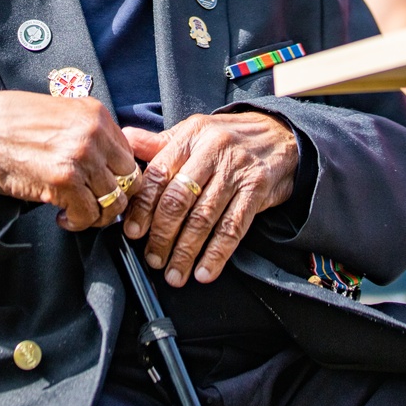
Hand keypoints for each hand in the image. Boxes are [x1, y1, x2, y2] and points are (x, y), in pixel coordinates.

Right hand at [0, 92, 141, 230]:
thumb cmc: (11, 123)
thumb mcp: (60, 113)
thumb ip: (87, 132)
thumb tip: (106, 161)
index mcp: (95, 114)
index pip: (128, 154)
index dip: (118, 176)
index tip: (105, 187)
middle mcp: (94, 134)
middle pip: (128, 179)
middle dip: (114, 196)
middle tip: (95, 204)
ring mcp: (81, 158)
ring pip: (112, 201)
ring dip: (96, 214)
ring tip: (76, 213)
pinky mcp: (64, 182)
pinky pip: (88, 215)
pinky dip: (77, 223)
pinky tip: (61, 218)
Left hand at [122, 111, 298, 286]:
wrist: (279, 133)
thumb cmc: (228, 137)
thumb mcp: (194, 131)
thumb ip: (159, 143)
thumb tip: (125, 139)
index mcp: (190, 136)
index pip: (159, 173)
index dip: (143, 206)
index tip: (133, 232)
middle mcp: (212, 151)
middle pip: (179, 199)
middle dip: (162, 235)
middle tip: (152, 259)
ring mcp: (236, 171)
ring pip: (204, 217)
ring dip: (186, 251)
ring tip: (174, 274)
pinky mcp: (257, 190)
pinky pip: (234, 227)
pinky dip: (217, 253)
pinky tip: (205, 272)